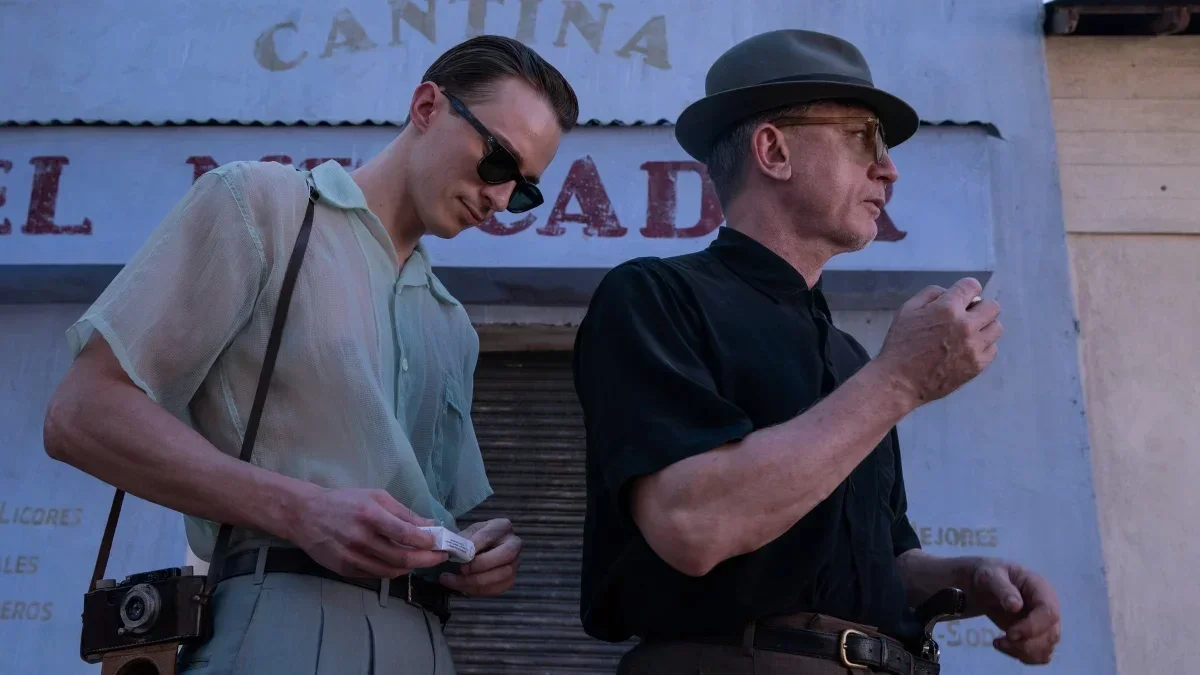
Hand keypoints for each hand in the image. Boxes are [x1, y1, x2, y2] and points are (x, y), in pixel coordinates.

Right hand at [288, 487, 447, 577]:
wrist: (305, 514)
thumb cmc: (344, 501)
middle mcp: (361, 538)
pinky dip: (391, 571)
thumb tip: (429, 525)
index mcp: (370, 515)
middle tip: (440, 557)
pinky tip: (399, 564)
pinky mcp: (344, 569)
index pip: (406, 534)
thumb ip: (403, 512)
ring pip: (390, 571)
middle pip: (401, 557)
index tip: (439, 542)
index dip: (427, 542)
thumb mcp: (375, 496)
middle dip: (427, 560)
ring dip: (411, 568)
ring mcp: (351, 556)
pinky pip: (374, 575)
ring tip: (421, 560)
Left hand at [439, 518, 521, 596]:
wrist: (485, 548)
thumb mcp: (468, 533)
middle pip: (505, 555)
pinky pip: (497, 588)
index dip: (474, 545)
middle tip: (461, 569)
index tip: (458, 553)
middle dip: (480, 564)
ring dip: (476, 581)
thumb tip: (449, 550)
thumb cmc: (476, 538)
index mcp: (502, 527)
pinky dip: (478, 590)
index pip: (490, 535)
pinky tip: (463, 587)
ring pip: (502, 575)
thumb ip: (461, 540)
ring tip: (455, 581)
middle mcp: (514, 544)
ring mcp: (515, 563)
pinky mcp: (510, 580)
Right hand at [875, 277, 1001, 403]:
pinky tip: (966, 349)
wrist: (900, 381)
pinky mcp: (978, 365)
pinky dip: (982, 346)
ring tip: (968, 334)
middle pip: (992, 306)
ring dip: (984, 327)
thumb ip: (930, 294)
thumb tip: (950, 291)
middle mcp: (965, 326)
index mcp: (947, 308)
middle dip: (979, 308)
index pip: (973, 286)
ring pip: (996, 327)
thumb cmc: (900, 344)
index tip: (963, 298)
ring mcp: (974, 347)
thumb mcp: (906, 310)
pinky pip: (993, 348)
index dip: (967, 290)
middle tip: (966, 316)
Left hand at [968, 559, 1061, 664]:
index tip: (1010, 633)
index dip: (1032, 627)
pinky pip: (1039, 654)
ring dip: (1022, 652)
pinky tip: (1003, 646)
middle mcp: (1048, 607)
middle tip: (1000, 640)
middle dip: (1025, 643)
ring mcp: (1045, 623)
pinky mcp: (1037, 635)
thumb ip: (1002, 589)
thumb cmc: (989, 576)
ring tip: (998, 643)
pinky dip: (1022, 655)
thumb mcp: (990, 576)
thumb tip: (1016, 606)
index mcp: (1040, 589)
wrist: (985, 585)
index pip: (1049, 613)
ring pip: (1046, 647)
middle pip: (1051, 634)